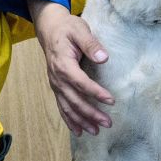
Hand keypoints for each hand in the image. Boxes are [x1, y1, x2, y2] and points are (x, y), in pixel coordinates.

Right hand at [31, 0, 113, 135]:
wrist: (49, 29)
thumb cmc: (67, 29)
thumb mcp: (80, 30)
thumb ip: (91, 44)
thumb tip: (103, 57)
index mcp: (63, 63)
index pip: (80, 82)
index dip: (95, 92)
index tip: (111, 100)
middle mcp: (57, 77)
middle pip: (74, 99)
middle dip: (90, 113)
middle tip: (108, 122)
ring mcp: (55, 84)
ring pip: (67, 106)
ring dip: (81, 120)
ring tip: (96, 131)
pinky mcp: (56, 87)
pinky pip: (61, 106)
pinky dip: (69, 120)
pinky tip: (79, 131)